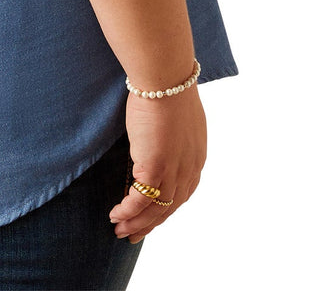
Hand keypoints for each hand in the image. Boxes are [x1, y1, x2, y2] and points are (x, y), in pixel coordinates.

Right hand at [109, 86, 206, 243]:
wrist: (165, 77)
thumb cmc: (167, 86)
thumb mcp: (176, 117)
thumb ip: (170, 136)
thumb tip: (155, 142)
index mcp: (196, 157)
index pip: (182, 193)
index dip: (165, 208)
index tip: (150, 216)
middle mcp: (189, 169)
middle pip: (170, 207)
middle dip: (150, 224)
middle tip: (133, 235)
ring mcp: (173, 169)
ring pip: (156, 209)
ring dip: (136, 222)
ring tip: (120, 230)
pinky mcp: (155, 166)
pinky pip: (140, 199)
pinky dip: (128, 210)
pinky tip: (116, 214)